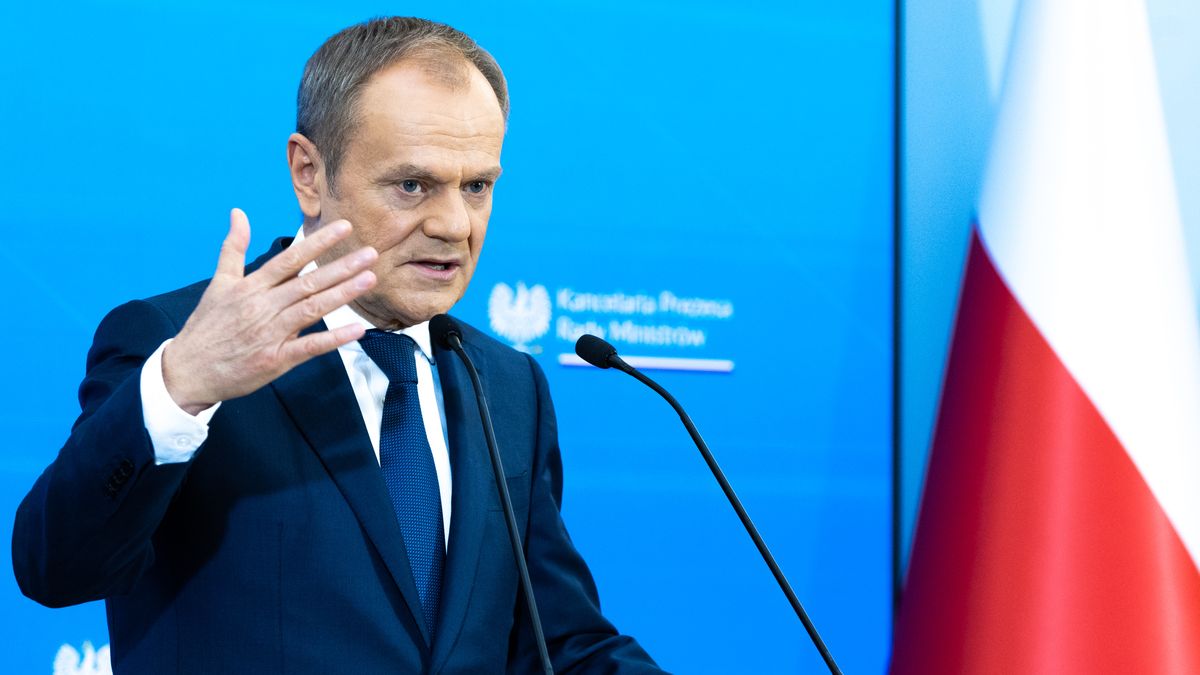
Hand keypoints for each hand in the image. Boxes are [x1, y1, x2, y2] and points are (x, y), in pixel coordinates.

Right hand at [162, 209, 377, 413]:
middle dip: (341, 267)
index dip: (318, 242)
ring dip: (342, 294)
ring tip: (369, 279)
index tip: (344, 228)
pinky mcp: (275, 360)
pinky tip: (357, 329)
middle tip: (372, 253)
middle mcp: (263, 306)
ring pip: (312, 309)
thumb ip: (233, 247)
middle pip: (307, 282)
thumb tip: (238, 212)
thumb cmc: (207, 326)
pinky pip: (309, 347)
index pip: (290, 259)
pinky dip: (333, 339)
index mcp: (251, 287)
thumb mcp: (218, 283)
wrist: (187, 371)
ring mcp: (270, 334)